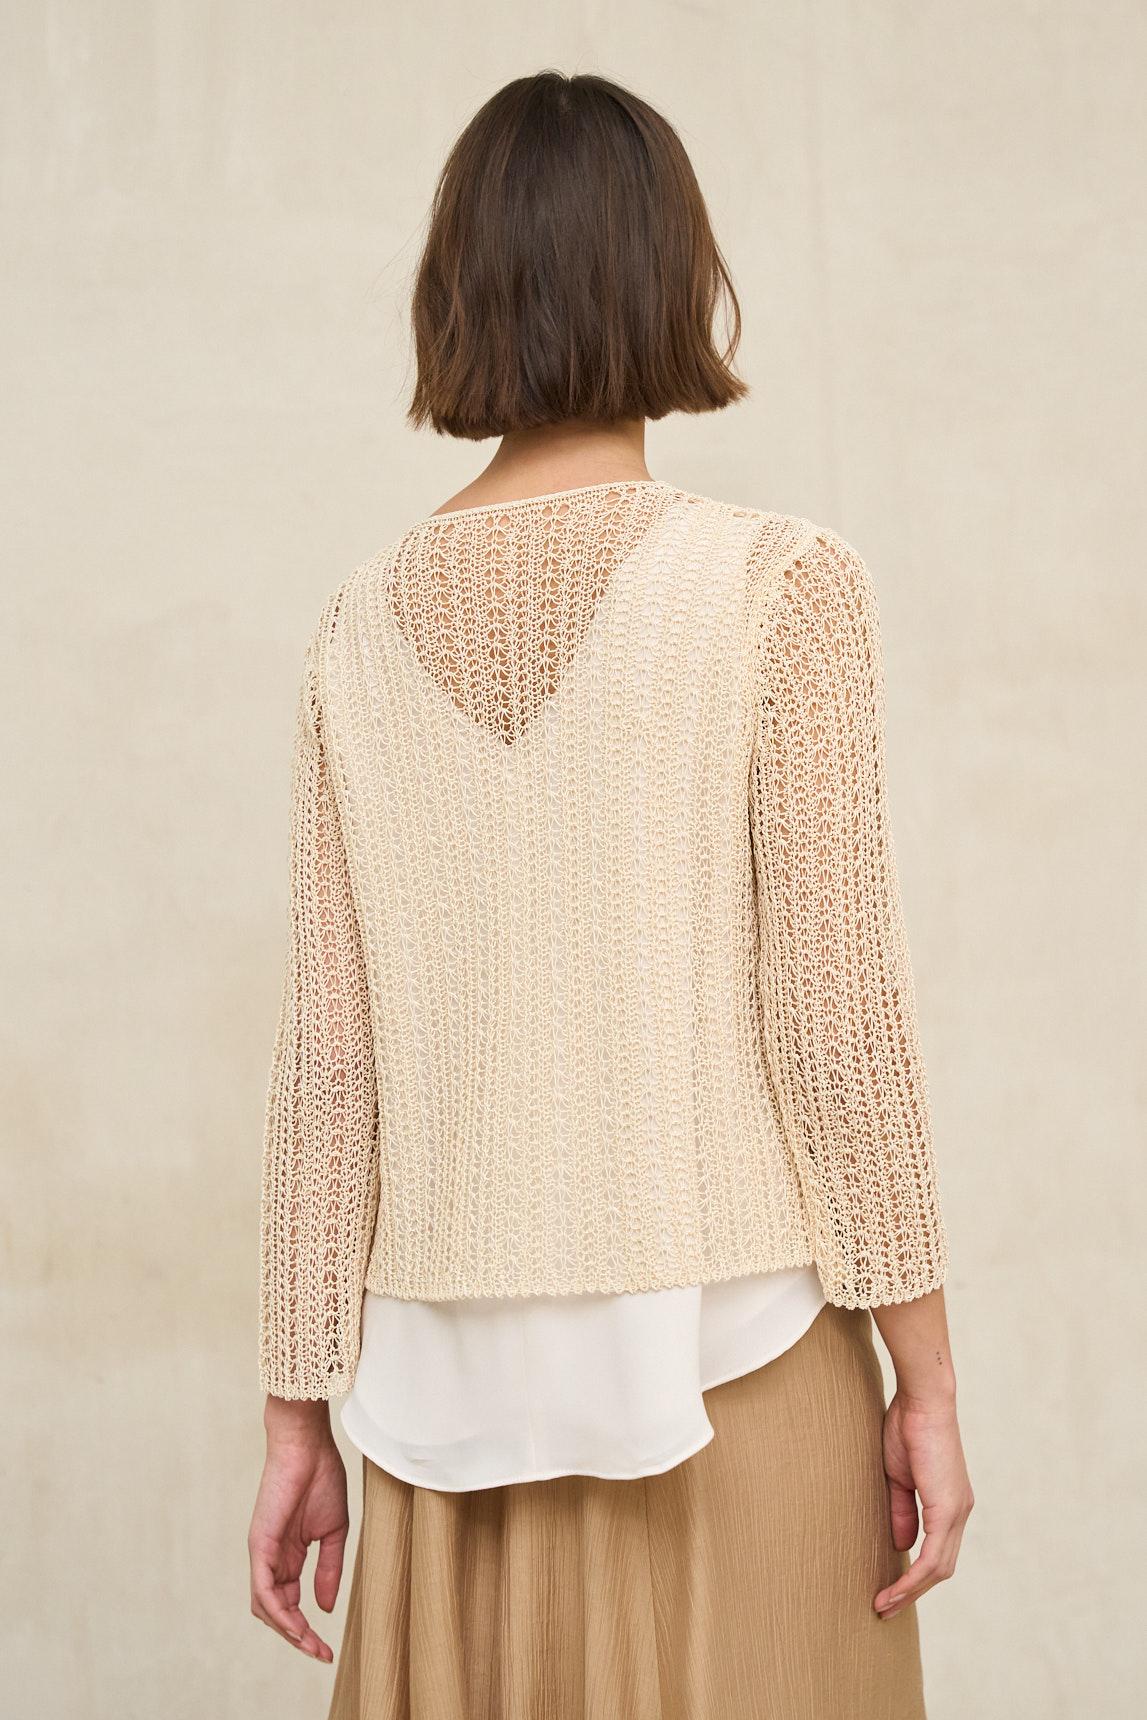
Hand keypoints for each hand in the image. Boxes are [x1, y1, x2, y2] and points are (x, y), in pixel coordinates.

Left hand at [248, 1401, 348, 1661]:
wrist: (308, 1446)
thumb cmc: (322, 1478)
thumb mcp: (333, 1532)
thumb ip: (329, 1570)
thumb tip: (325, 1608)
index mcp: (289, 1556)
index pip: (290, 1603)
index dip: (307, 1628)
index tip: (328, 1649)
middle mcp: (272, 1559)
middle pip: (276, 1612)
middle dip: (297, 1637)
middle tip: (320, 1653)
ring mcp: (263, 1553)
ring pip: (266, 1607)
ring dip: (288, 1630)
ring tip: (310, 1644)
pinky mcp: (260, 1545)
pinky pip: (264, 1589)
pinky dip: (279, 1611)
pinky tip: (297, 1625)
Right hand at [874, 1391, 973, 1618]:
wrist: (922, 1401)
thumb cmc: (908, 1428)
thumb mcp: (899, 1477)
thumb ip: (903, 1511)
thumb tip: (902, 1545)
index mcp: (950, 1503)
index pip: (938, 1551)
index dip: (916, 1574)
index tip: (890, 1589)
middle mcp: (960, 1512)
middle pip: (941, 1568)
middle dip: (913, 1592)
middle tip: (886, 1607)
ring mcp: (957, 1512)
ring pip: (939, 1569)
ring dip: (911, 1591)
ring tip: (884, 1605)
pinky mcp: (949, 1509)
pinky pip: (933, 1557)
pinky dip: (914, 1578)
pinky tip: (895, 1590)